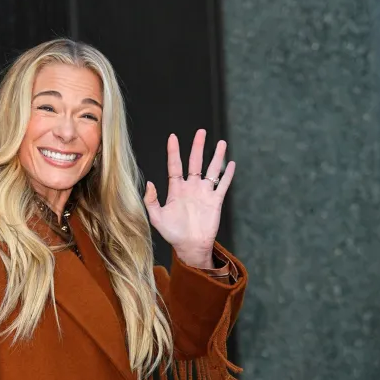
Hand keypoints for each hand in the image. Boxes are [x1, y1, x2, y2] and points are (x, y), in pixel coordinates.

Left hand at [144, 129, 234, 268]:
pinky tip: (231, 164)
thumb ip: (151, 201)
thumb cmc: (173, 234)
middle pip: (195, 162)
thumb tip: (149, 183)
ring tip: (221, 143)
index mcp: (176, 189)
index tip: (173, 137)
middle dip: (197, 146)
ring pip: (211, 170)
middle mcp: (191, 188)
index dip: (173, 152)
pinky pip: (222, 185)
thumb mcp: (157, 218)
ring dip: (216, 156)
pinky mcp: (215, 201)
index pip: (175, 166)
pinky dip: (227, 175)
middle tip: (200, 131)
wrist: (190, 247)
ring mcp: (204, 193)